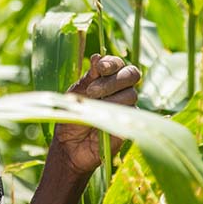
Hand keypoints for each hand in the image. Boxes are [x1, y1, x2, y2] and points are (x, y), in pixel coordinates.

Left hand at [52, 54, 140, 176]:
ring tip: (93, 107)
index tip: (99, 67)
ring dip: (112, 98)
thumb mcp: (76, 94)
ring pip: (131, 94)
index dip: (111, 62)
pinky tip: (103, 118)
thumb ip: (89, 77)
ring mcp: (127, 106)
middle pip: (131, 74)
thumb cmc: (71, 117)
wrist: (70, 147)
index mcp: (107, 78)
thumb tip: (97, 56)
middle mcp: (120, 90)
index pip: (118, 63)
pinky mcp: (129, 123)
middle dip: (112, 80)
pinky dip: (116, 113)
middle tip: (92, 91)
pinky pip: (132, 114)